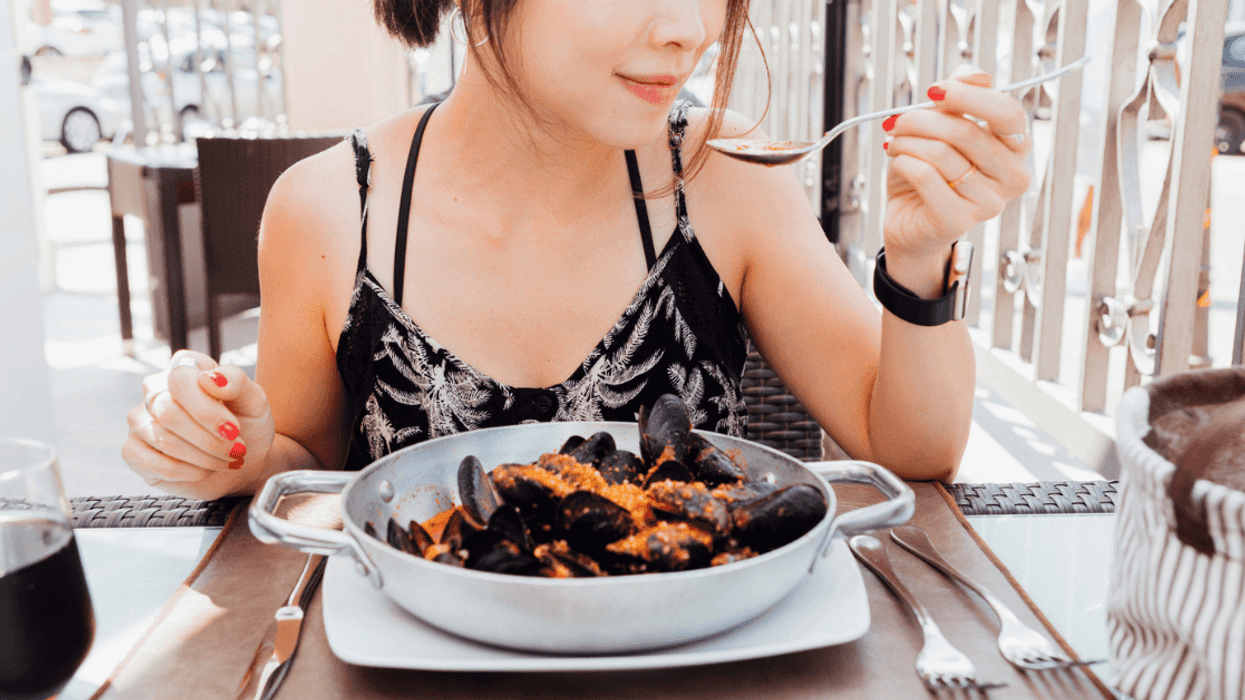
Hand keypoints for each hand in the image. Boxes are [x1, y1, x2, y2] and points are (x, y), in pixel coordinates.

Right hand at [122, 351, 274, 499]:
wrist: (246, 461)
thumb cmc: (247, 425)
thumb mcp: (254, 400)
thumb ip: (237, 381)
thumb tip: (209, 378)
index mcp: (184, 367)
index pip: (180, 379)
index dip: (207, 409)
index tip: (233, 429)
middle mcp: (155, 390)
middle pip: (168, 412)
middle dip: (209, 439)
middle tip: (235, 449)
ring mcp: (140, 420)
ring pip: (163, 439)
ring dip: (204, 456)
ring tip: (226, 459)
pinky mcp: (134, 452)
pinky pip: (154, 464)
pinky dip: (188, 472)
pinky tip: (204, 469)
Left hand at [880, 65, 1032, 287]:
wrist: (910, 222)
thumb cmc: (930, 172)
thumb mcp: (944, 127)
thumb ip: (962, 97)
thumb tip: (977, 75)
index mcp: (1016, 148)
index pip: (1007, 112)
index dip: (967, 96)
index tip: (933, 90)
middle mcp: (1012, 177)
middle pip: (966, 132)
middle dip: (922, 119)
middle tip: (897, 121)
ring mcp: (989, 203)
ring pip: (941, 153)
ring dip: (907, 141)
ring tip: (894, 143)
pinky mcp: (958, 222)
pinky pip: (925, 176)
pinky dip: (903, 161)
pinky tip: (897, 161)